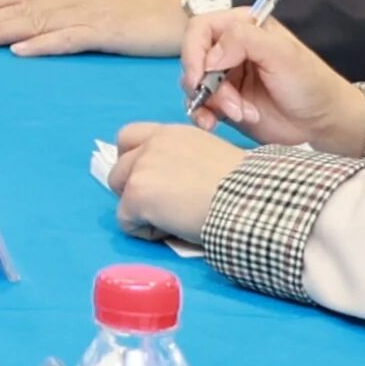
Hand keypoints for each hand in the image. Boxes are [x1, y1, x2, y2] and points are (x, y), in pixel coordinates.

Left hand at [0, 0, 195, 55]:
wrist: (193, 9)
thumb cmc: (157, 9)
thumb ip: (85, 4)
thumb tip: (60, 15)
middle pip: (24, 7)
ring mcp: (92, 12)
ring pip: (37, 22)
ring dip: (1, 31)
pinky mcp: (107, 32)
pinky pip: (68, 39)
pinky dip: (42, 45)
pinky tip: (20, 51)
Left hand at [105, 122, 249, 242]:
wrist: (248, 201)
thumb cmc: (242, 188)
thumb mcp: (208, 159)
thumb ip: (180, 161)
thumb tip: (166, 184)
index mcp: (171, 133)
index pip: (128, 138)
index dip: (133, 162)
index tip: (153, 183)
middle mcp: (152, 143)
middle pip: (117, 169)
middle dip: (133, 190)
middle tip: (162, 207)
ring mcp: (141, 167)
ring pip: (119, 196)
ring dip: (140, 211)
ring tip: (173, 219)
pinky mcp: (136, 193)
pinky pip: (126, 222)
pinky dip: (146, 233)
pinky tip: (174, 230)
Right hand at [182, 7, 364, 150]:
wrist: (323, 122)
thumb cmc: (309, 82)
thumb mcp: (282, 54)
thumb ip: (244, 41)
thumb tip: (210, 57)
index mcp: (242, 27)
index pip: (200, 28)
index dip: (194, 51)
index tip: (200, 76)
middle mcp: (229, 49)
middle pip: (194, 59)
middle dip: (207, 84)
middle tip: (232, 104)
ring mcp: (225, 77)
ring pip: (193, 85)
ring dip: (212, 102)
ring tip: (242, 113)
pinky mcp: (224, 103)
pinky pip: (199, 107)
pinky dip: (202, 116)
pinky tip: (212, 124)